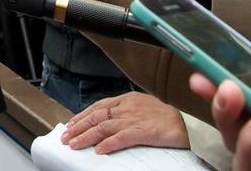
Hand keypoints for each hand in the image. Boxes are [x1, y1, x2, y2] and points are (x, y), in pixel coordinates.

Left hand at [62, 92, 189, 153]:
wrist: (185, 124)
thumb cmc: (164, 117)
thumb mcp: (141, 107)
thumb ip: (125, 110)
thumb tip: (107, 118)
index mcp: (127, 99)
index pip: (98, 106)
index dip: (82, 115)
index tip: (71, 124)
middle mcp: (127, 108)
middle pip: (97, 116)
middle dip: (78, 127)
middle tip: (65, 136)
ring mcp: (134, 120)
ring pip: (103, 127)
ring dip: (86, 136)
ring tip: (74, 144)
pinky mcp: (143, 132)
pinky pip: (121, 138)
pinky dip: (108, 144)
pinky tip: (98, 150)